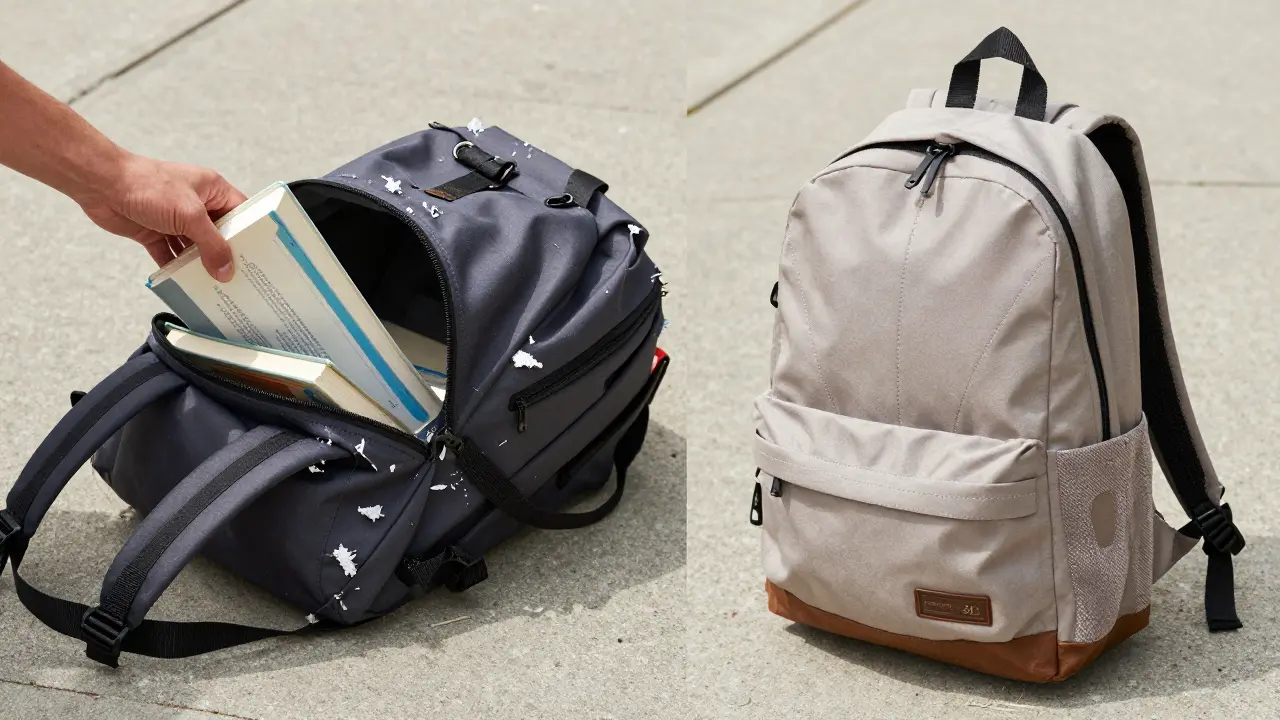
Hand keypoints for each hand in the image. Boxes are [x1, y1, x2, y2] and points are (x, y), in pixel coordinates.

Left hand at [75, 154, 246, 280]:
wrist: (101, 184)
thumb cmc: (148, 186)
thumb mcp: (190, 216)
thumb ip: (212, 245)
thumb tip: (226, 270)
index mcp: (211, 189)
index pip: (240, 213)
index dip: (252, 233)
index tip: (262, 255)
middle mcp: (196, 204)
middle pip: (219, 234)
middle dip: (227, 255)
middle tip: (242, 277)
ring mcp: (175, 220)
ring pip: (196, 248)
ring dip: (202, 265)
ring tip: (217, 286)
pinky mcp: (155, 233)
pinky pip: (172, 256)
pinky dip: (177, 269)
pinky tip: (186, 284)